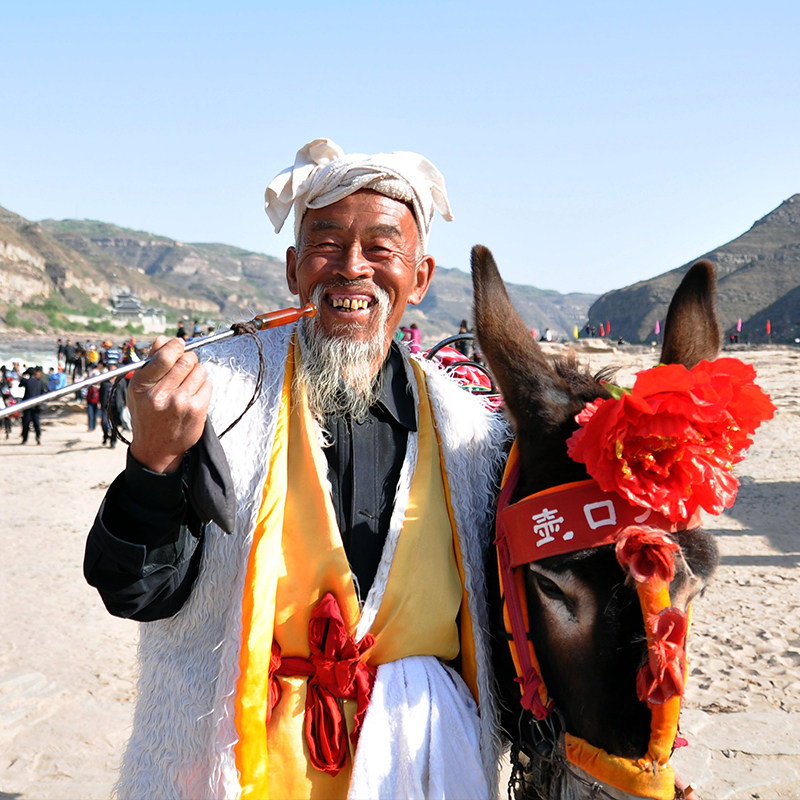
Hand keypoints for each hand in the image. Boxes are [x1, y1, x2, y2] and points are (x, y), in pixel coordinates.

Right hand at [128, 336, 211, 473]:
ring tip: (188, 384)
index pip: (164, 355)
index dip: (176, 346)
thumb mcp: (140, 389)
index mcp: (142, 385)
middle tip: (186, 365)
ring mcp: (179, 402)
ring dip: (197, 373)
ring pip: (200, 371)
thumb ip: (151, 362)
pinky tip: (194, 395)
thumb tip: (163, 339)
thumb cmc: (148, 414)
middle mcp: (160, 394)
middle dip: (189, 359)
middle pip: (187, 360)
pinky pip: (208, 385)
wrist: (156, 448)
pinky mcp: (196, 410)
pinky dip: (204, 387)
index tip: (180, 344)